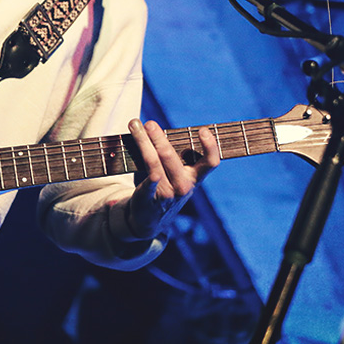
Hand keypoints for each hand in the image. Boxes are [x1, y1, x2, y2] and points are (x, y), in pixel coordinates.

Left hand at [126, 119, 218, 239]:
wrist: (149, 219)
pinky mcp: (150, 197)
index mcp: (195, 178)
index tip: (203, 130)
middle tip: (149, 123)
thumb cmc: (165, 187)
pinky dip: (142, 159)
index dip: (210, 147)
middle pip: (171, 156)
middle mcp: (184, 186)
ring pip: (154, 162)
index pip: (210, 163)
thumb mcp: (177, 175)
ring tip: (135, 126)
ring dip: (143, 141)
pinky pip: (146, 176)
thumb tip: (161, 126)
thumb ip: (174, 154)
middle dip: (159, 137)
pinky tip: (133, 145)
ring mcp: (167, 193)